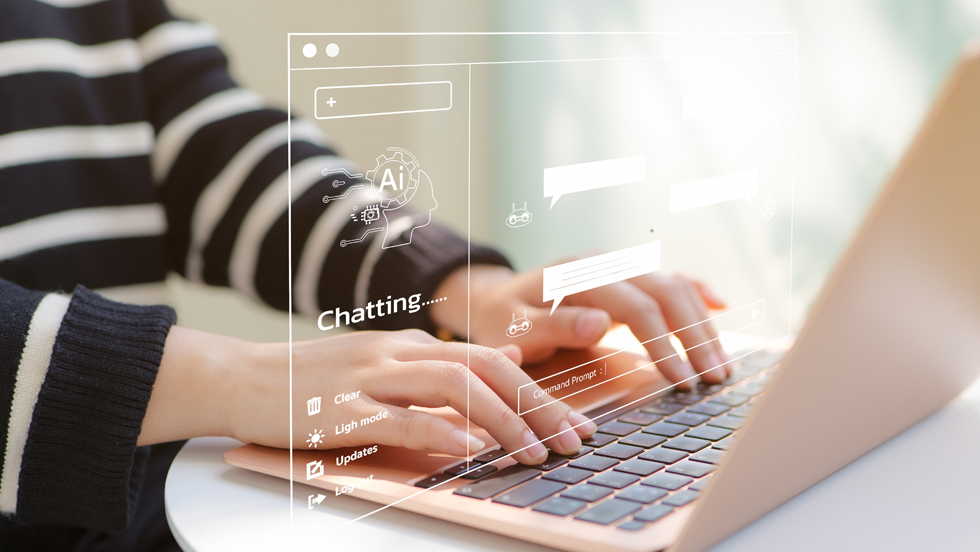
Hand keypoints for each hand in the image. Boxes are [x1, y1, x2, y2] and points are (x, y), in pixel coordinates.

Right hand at [141, 326, 596, 463]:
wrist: (241, 377)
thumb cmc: (314, 381)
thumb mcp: (386, 362)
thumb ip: (443, 363)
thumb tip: (509, 357)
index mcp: (411, 344)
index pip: (490, 360)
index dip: (539, 391)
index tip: (575, 424)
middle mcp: (397, 352)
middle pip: (484, 369)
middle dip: (536, 405)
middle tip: (572, 440)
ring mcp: (368, 377)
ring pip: (451, 387)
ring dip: (501, 420)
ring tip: (533, 452)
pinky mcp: (340, 408)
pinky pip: (398, 418)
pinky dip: (437, 432)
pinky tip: (467, 450)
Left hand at [431, 264, 729, 388]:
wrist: (496, 298)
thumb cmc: (503, 320)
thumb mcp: (514, 328)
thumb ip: (554, 326)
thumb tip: (599, 324)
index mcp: (580, 274)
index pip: (637, 306)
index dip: (664, 344)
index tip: (682, 381)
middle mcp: (606, 263)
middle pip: (667, 292)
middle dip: (696, 336)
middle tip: (715, 378)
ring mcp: (619, 267)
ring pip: (675, 286)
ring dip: (702, 324)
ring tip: (720, 366)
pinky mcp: (627, 277)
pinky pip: (669, 279)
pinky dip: (697, 292)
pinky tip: (722, 306)